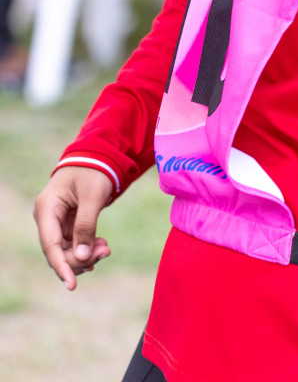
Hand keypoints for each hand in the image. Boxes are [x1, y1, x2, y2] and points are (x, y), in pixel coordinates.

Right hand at [34, 166, 114, 289]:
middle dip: (80, 258)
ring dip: (85, 254)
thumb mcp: (93, 197)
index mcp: (47, 208)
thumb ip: (87, 225)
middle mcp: (46, 217)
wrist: (98, 158)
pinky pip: (73, 243)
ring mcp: (55, 221)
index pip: (50, 245)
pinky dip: (87, 247)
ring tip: (106, 249)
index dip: (61, 266)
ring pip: (66, 250)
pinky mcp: (65, 223)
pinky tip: (101, 247)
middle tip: (106, 252)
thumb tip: (83, 257)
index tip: (71, 285)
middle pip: (57, 251)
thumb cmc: (94, 172)